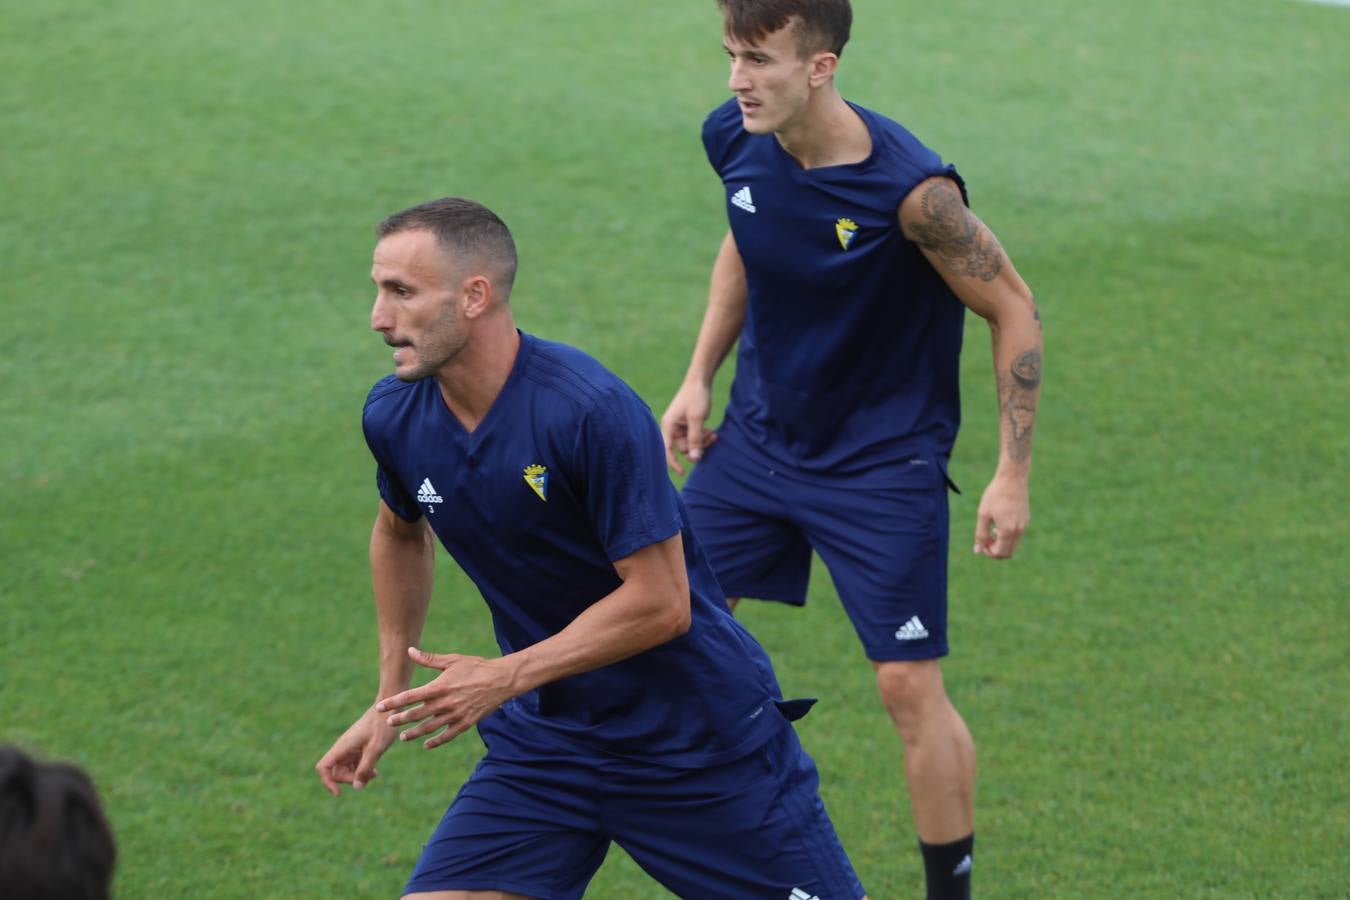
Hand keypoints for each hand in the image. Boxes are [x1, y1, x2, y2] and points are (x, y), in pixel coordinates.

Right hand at [315, 705, 398, 796]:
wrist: (389, 708)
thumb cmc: (382, 726)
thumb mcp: (375, 749)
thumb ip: (365, 768)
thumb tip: (357, 788)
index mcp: (342, 747)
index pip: (323, 767)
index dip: (327, 782)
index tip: (339, 794)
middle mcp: (343, 748)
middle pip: (337, 772)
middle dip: (351, 779)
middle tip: (369, 777)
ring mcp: (350, 748)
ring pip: (347, 770)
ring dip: (358, 776)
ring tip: (375, 774)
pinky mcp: (358, 748)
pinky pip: (355, 764)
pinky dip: (363, 770)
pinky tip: (375, 771)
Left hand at [374, 648, 517, 749]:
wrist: (502, 680)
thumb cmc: (476, 667)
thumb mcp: (453, 660)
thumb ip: (429, 659)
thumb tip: (410, 652)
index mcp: (440, 687)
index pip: (411, 696)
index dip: (394, 702)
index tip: (380, 707)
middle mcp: (445, 703)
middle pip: (417, 714)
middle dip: (400, 719)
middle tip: (388, 723)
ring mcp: (455, 715)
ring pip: (430, 728)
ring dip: (414, 733)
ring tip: (403, 737)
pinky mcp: (466, 723)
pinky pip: (447, 736)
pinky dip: (436, 741)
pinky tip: (426, 744)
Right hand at [660, 381, 717, 474]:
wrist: (700, 381)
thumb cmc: (696, 397)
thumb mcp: (697, 419)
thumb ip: (696, 439)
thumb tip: (695, 459)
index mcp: (668, 426)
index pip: (667, 450)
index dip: (673, 463)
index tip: (682, 473)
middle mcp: (672, 428)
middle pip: (684, 448)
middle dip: (698, 446)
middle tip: (711, 438)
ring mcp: (680, 427)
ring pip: (692, 444)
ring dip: (703, 442)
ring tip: (714, 434)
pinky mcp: (688, 425)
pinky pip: (695, 438)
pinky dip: (703, 436)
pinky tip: (713, 432)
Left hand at [974, 473, 1029, 558]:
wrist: (1012, 478)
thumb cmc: (995, 494)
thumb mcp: (983, 514)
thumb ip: (980, 534)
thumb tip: (977, 551)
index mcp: (1008, 530)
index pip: (1000, 553)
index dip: (988, 552)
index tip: (980, 542)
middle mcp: (1019, 530)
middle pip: (1008, 553)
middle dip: (995, 550)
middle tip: (985, 539)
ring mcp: (1024, 525)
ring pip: (1013, 545)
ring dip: (1001, 543)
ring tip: (991, 530)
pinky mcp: (1026, 520)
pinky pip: (1017, 535)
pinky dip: (1007, 536)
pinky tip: (998, 524)